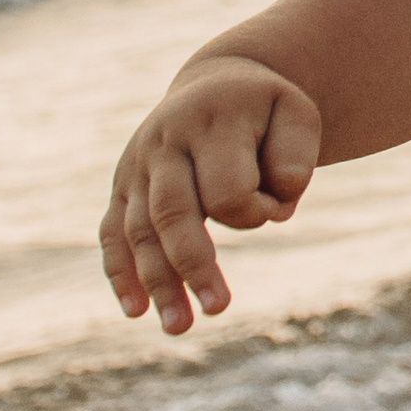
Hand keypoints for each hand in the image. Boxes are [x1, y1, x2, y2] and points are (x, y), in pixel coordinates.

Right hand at [101, 55, 320, 333]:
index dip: (258, 210)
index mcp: (211, 120)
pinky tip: (136, 311)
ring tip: (179, 327)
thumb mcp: (297, 116)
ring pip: (140, 230)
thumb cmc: (265, 111)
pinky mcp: (122, 186)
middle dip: (195, 265)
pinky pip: (112, 233)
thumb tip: (278, 206)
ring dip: (157, 281)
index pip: (228, 188)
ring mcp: (137, 164)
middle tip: (219, 309)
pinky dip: (120, 272)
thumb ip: (297, 158)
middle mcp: (165, 141)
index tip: (276, 206)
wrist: (217, 84)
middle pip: (173, 212)